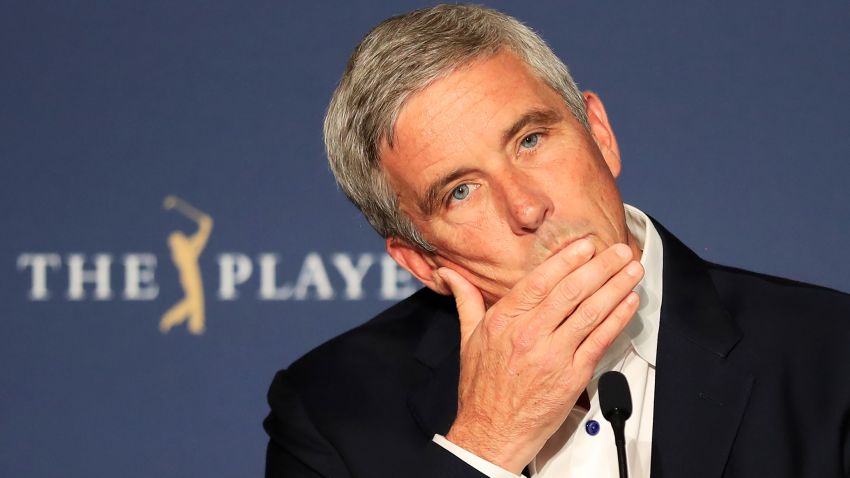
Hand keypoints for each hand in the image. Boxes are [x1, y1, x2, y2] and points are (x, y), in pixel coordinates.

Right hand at [438, 239, 643, 473]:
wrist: (492, 431)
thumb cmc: (482, 388)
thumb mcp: (468, 338)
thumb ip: (466, 300)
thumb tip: (449, 274)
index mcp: (504, 321)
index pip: (540, 281)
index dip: (567, 259)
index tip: (586, 244)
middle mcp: (529, 335)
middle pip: (572, 291)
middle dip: (601, 266)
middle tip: (620, 250)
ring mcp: (553, 356)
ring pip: (591, 312)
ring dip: (616, 287)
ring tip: (632, 270)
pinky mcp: (572, 376)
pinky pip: (600, 341)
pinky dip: (617, 319)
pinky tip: (629, 303)